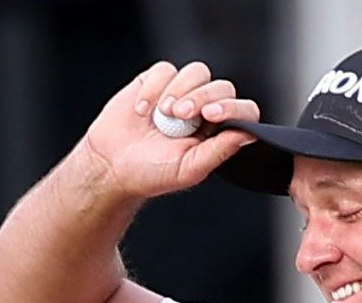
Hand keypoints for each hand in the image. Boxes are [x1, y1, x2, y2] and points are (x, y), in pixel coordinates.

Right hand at [75, 61, 260, 203]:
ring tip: (162, 114)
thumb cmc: (151, 173)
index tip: (212, 115)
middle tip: (179, 115)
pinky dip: (153, 88)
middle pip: (221, 87)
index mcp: (218, 132)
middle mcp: (203, 109)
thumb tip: (250, 135)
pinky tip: (142, 111)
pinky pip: (165, 70)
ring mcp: (180, 92)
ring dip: (179, 90)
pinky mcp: (156, 81)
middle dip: (201, 97)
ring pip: (197, 72)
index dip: (232, 108)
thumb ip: (220, 151)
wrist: (111, 166)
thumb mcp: (189, 168)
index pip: (242, 111)